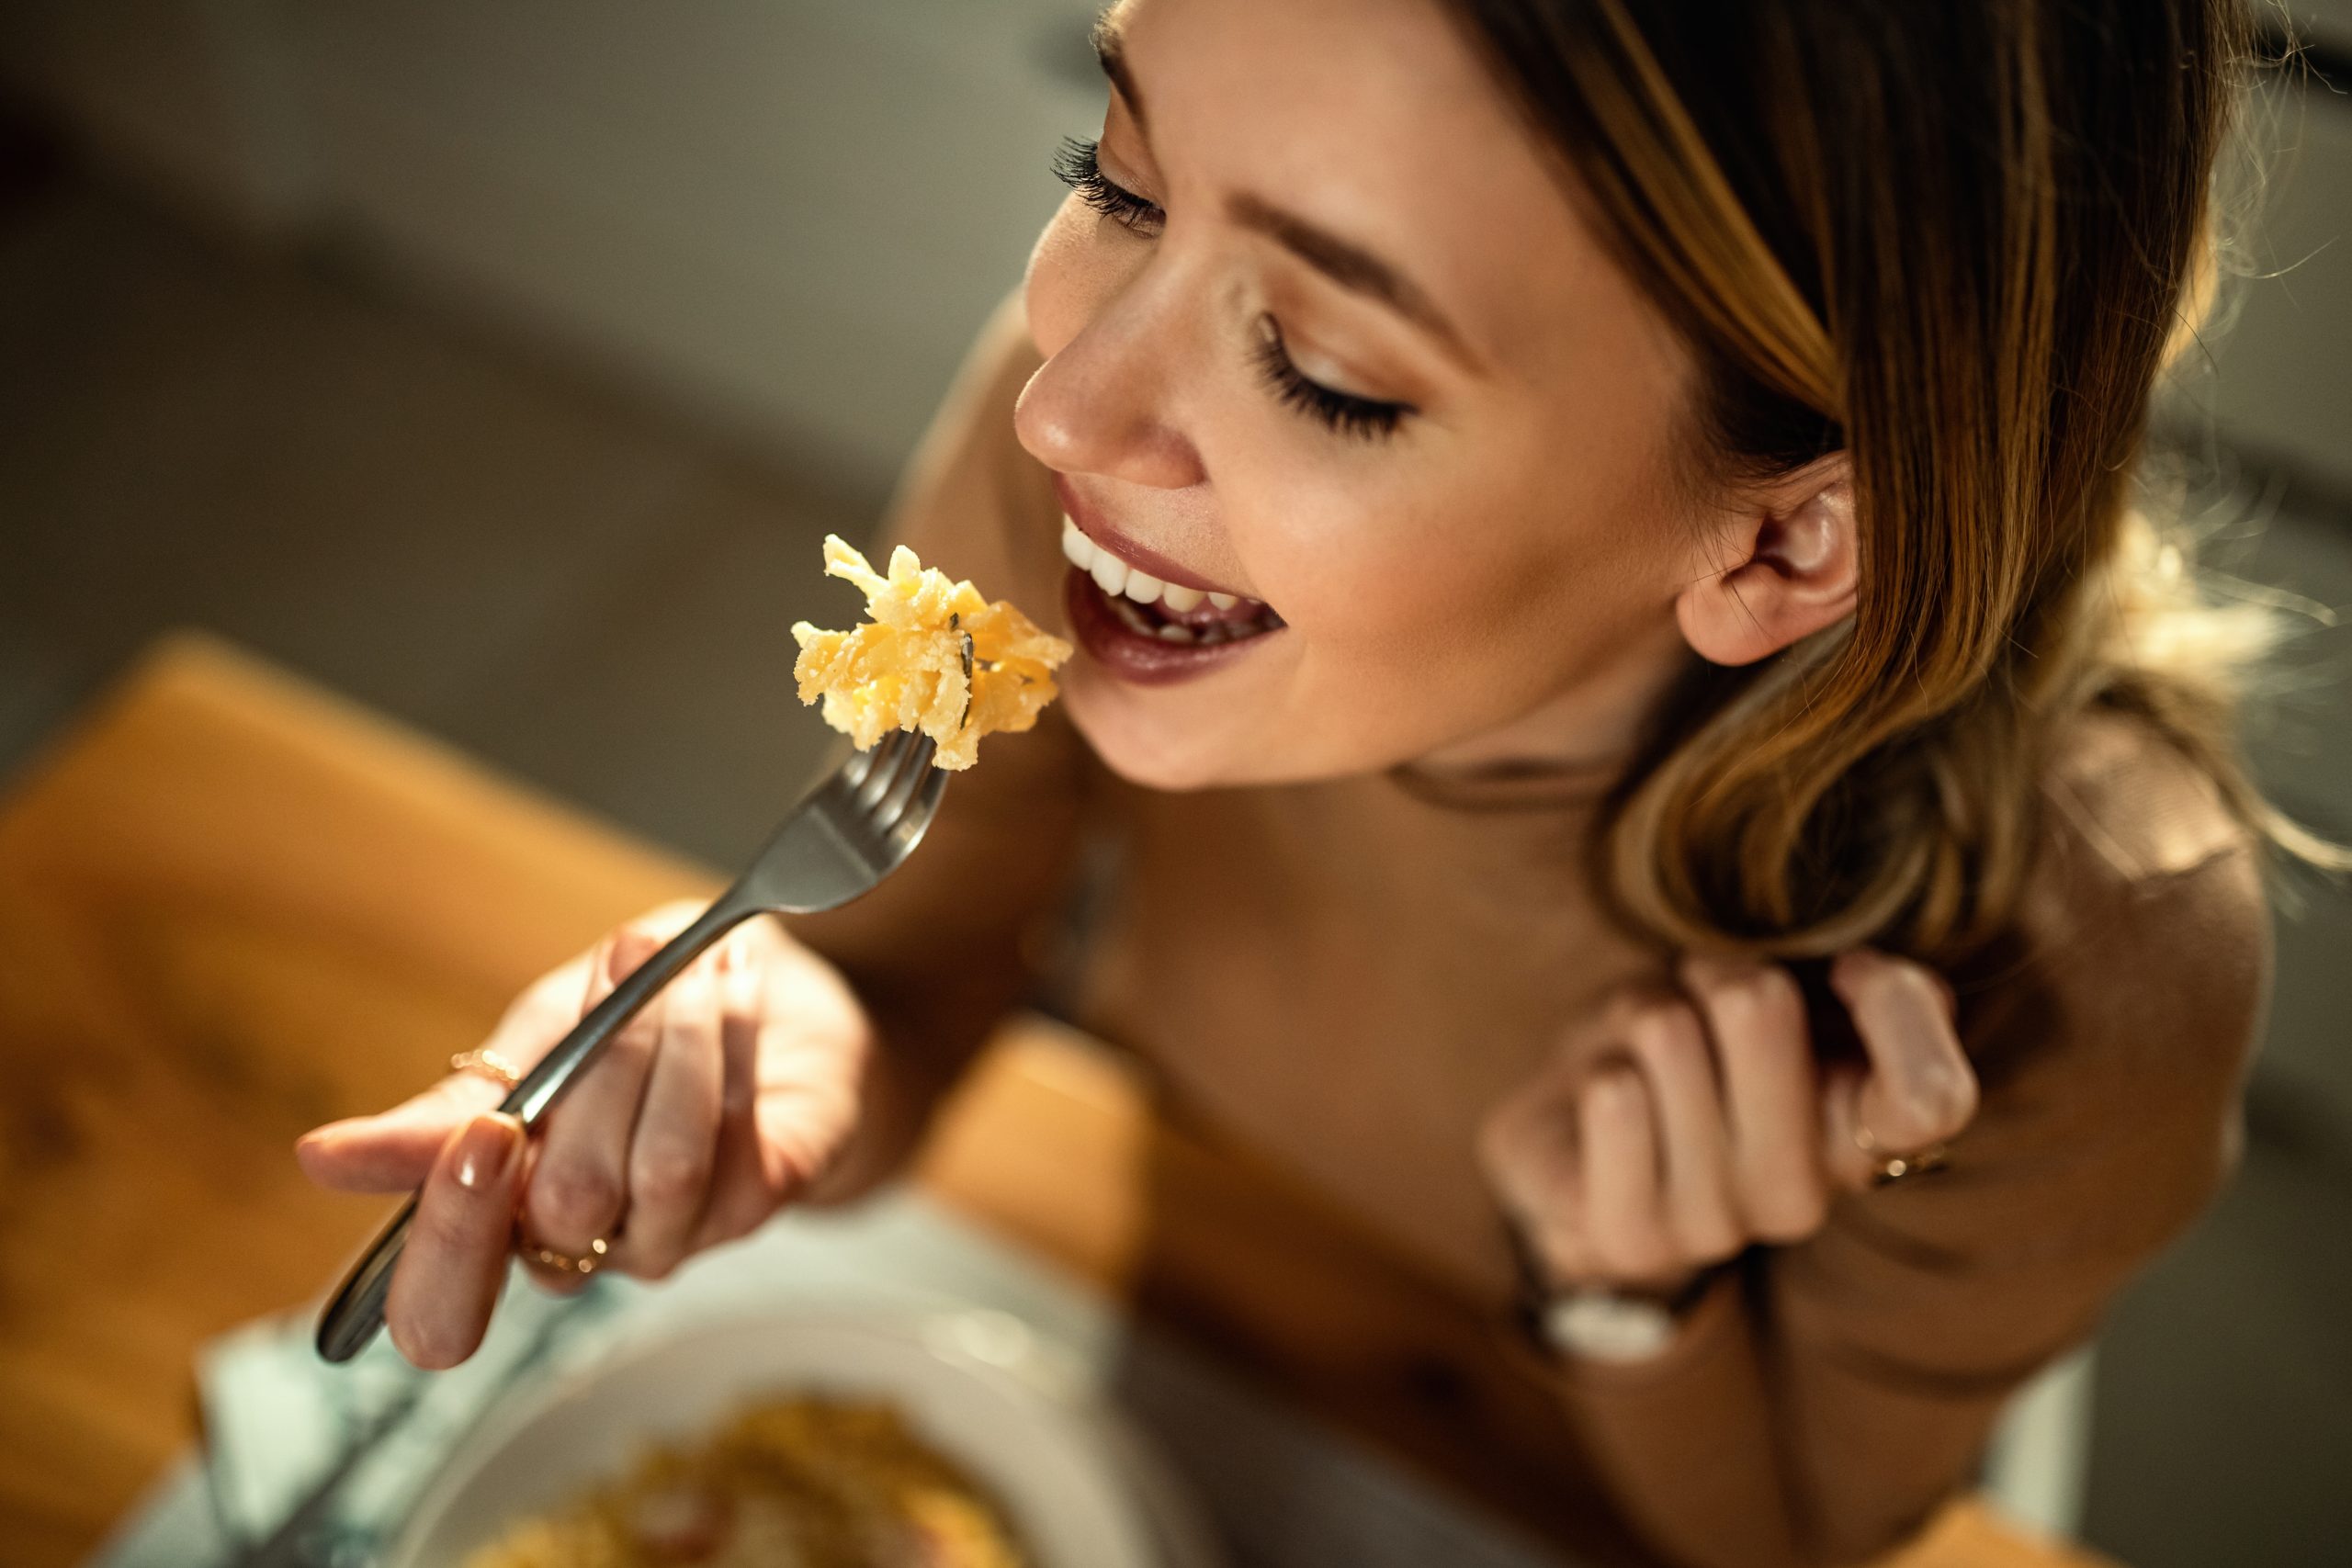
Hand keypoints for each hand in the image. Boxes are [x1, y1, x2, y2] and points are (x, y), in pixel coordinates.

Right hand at [296, 900, 872, 1368]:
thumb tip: (320, 1159)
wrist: (765, 987)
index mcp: (496, 1214)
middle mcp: (579, 1246)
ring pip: (658, 1166)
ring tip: (684, 963)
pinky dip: (724, 1039)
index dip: (451, 1238)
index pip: (441, 1307)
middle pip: (561, 1212)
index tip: (482, 1131)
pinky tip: (729, 986)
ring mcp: (672, 1235)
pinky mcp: (755, 1202)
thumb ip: (448, 1106)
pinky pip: (730, 1137)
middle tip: (612, 975)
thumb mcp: (530, 1038)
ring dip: (671, 1039)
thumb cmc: (632, 1017)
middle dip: (596, 1075)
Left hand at [1477, 949, 1975, 1296]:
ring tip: (1640, 1056)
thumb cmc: (1695, 1049)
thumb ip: (1865, 987)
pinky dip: (1596, 1062)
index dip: (1891, 1005)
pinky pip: (1612, 1094)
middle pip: (1758, 1005)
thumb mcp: (1787, 996)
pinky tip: (1604, 1099)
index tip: (1846, 970)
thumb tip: (1867, 973)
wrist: (1576, 1141)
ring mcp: (1715, 1226)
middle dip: (1711, 972)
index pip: (1931, 1098)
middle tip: (1695, 1006)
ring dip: (1640, 1012)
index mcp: (1862, 1138)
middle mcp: (1801, 1197)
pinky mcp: (1628, 1238)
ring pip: (1667, 1031)